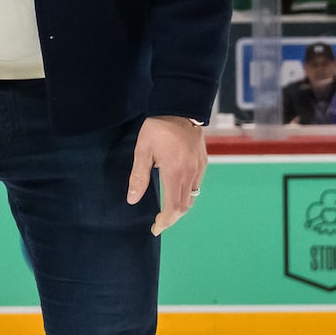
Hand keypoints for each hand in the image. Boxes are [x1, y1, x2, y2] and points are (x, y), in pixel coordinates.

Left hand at [127, 116, 207, 234]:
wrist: (181, 106)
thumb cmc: (158, 127)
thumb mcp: (143, 150)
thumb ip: (139, 177)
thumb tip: (132, 200)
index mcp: (175, 173)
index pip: (173, 207)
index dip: (165, 222)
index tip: (155, 228)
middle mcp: (190, 173)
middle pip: (185, 206)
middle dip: (172, 218)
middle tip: (159, 222)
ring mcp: (199, 168)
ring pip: (192, 196)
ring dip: (180, 206)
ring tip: (166, 209)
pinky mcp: (203, 161)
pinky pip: (197, 184)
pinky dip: (187, 193)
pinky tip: (176, 189)